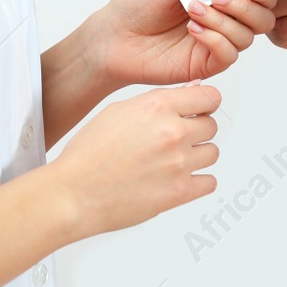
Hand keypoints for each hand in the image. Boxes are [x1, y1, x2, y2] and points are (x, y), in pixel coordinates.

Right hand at [54, 83, 220, 236]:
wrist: (73, 194)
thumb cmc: (88, 155)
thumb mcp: (118, 111)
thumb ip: (158, 101)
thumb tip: (190, 92)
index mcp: (157, 106)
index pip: (209, 96)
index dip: (206, 102)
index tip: (203, 108)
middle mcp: (172, 132)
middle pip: (211, 125)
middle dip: (197, 130)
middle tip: (178, 138)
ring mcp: (178, 163)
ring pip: (212, 153)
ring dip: (197, 155)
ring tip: (173, 160)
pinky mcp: (179, 193)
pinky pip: (209, 182)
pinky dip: (198, 181)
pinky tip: (180, 178)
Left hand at [92, 0, 279, 87]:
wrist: (113, 35)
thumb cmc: (137, 3)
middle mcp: (224, 19)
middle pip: (263, 15)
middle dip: (248, 4)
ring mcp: (217, 42)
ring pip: (248, 35)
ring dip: (224, 19)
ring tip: (193, 9)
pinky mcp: (207, 64)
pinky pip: (230, 54)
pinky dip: (215, 38)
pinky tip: (192, 30)